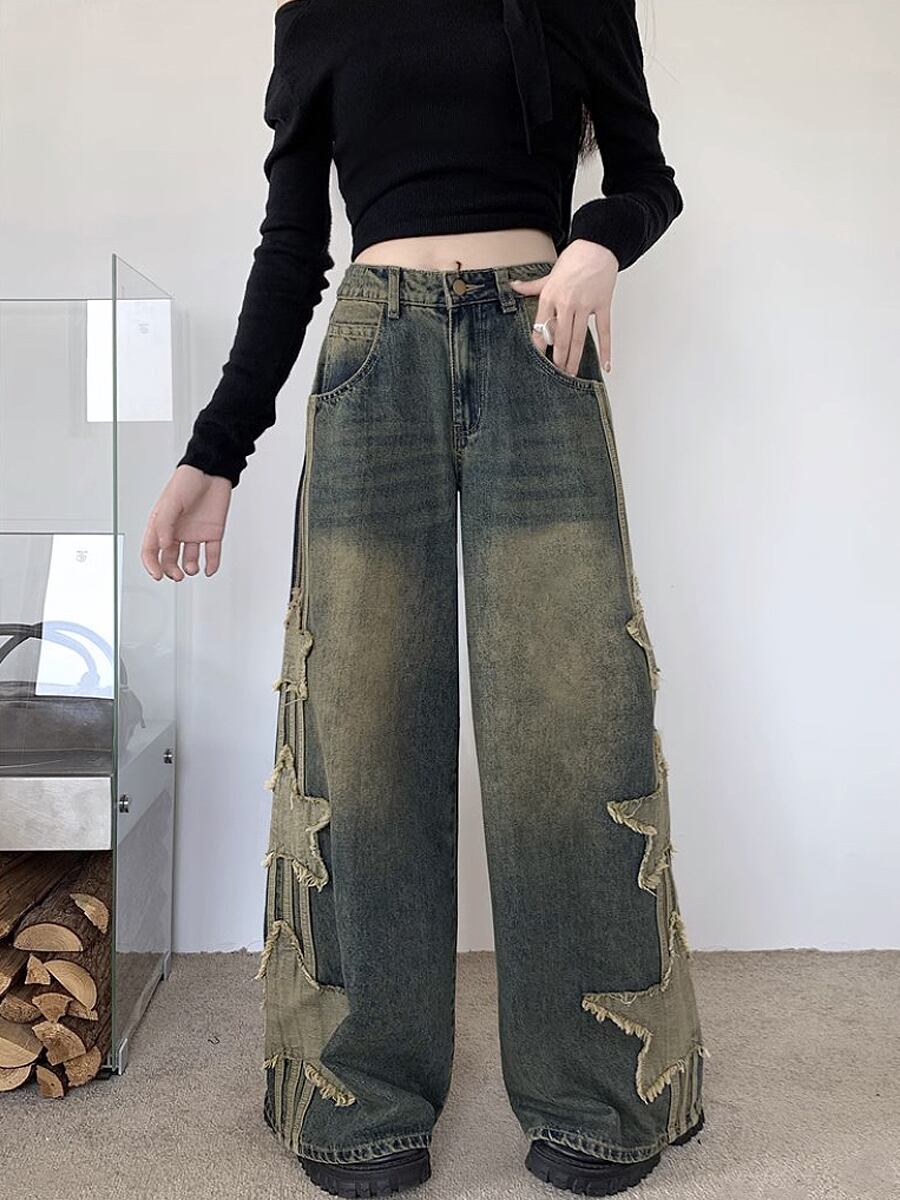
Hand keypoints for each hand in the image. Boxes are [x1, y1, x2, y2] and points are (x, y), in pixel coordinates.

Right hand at [141, 465, 231, 580]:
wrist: (213, 470)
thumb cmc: (188, 481)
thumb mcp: (171, 501)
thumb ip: (166, 524)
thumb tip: (164, 546)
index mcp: (162, 524)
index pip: (151, 550)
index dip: (151, 564)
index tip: (157, 575)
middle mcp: (177, 531)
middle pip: (169, 558)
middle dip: (171, 570)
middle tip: (177, 576)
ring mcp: (195, 533)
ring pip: (190, 558)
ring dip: (190, 568)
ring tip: (192, 568)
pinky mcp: (212, 533)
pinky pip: (212, 553)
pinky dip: (212, 564)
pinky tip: (209, 570)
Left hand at [509, 238, 617, 376]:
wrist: (597, 246)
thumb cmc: (574, 260)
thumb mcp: (549, 274)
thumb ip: (531, 286)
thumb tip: (513, 286)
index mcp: (550, 296)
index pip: (541, 327)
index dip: (539, 347)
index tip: (537, 362)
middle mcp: (566, 303)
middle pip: (560, 338)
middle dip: (558, 359)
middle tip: (556, 376)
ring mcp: (585, 305)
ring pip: (579, 338)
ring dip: (574, 359)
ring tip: (571, 374)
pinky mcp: (602, 305)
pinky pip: (604, 331)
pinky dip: (606, 349)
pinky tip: (605, 365)